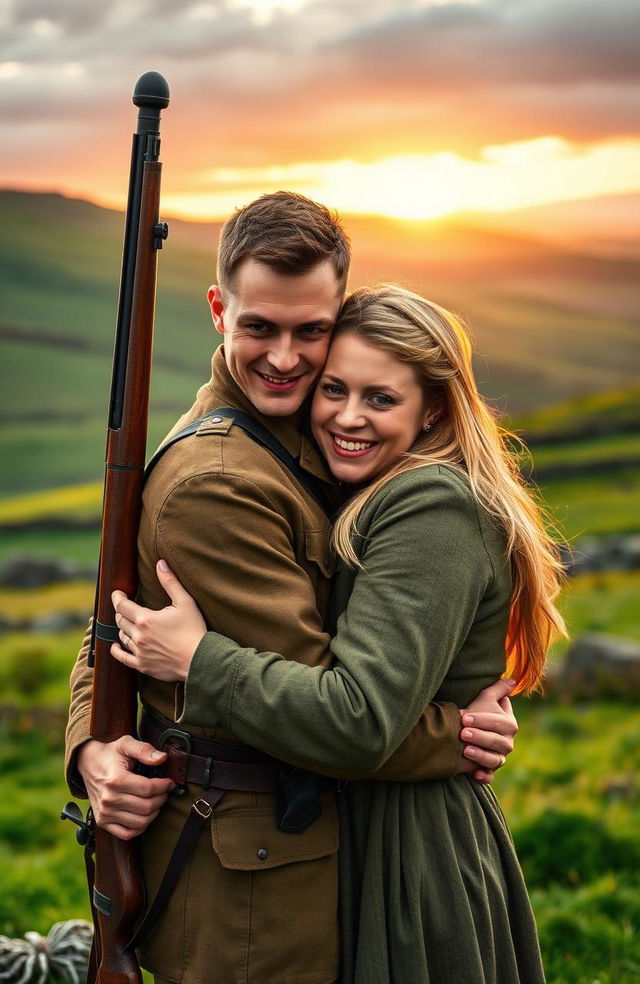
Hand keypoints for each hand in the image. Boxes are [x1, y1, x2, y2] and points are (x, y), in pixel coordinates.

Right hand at [77, 737, 173, 839]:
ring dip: (154, 813)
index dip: (163, 786)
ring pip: (140, 822)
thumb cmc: (109, 754)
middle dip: (161, 799)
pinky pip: (127, 833)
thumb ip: (144, 750)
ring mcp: (104, 813)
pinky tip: (144, 815)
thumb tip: (162, 758)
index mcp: (115, 780)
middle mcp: (108, 799)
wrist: (87, 763)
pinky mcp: (102, 821)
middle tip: (164, 791)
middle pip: (146, 807)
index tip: (169, 782)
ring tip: (155, 801)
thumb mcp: (126, 744)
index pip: (148, 789)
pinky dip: (140, 827)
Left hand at [111, 560, 206, 682]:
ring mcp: (139, 652)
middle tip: (125, 608)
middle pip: (120, 621)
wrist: (200, 660)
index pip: (122, 606)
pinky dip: (116, 651)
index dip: (117, 598)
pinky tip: (115, 646)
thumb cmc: (194, 630)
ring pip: (122, 637)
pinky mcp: (143, 665)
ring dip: (123, 629)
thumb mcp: (185, 602)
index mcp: (146, 619)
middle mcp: (139, 636)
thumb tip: (160, 563)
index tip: (117, 593)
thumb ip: (170, 582)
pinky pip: (123, 658)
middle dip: (121, 612)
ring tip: (127, 624)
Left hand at [457, 679, 517, 784]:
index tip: (465, 718)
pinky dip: (484, 777)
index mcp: (509, 725)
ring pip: (494, 760)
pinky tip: (476, 774)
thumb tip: (512, 680)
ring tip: (466, 750)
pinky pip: (490, 777)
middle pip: (497, 742)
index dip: (483, 720)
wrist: (463, 731)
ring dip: (481, 756)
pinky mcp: (489, 770)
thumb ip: (498, 689)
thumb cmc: (476, 712)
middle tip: (463, 733)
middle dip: (480, 737)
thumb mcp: (486, 699)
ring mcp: (499, 757)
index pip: (499, 723)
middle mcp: (507, 743)